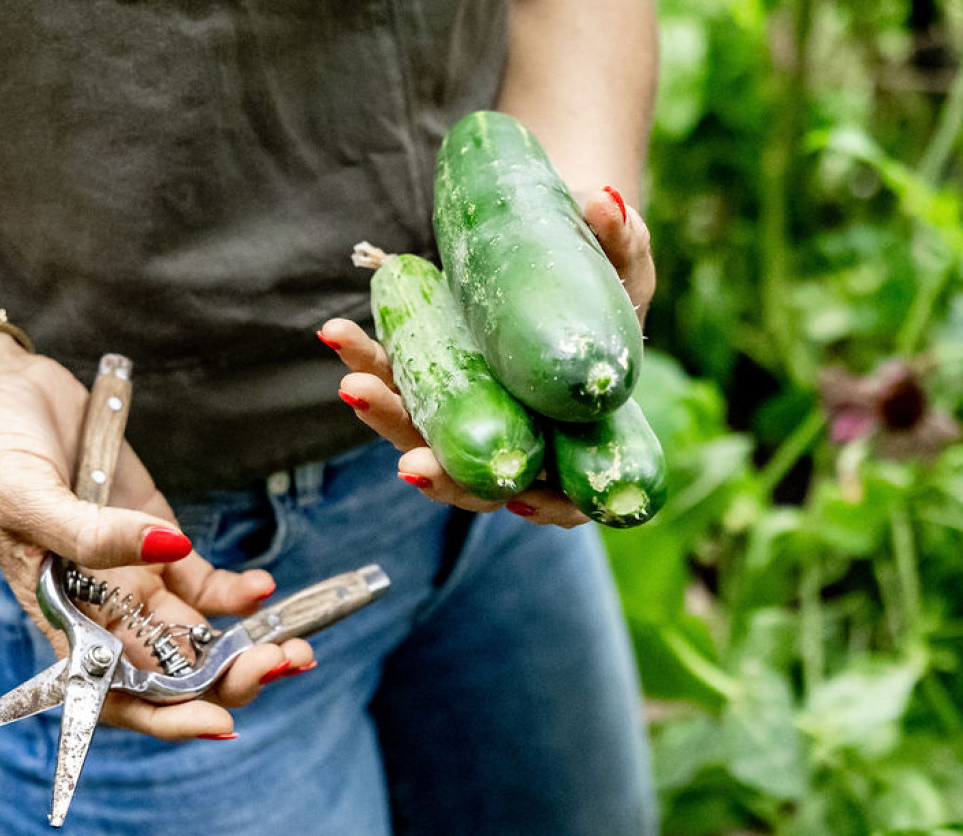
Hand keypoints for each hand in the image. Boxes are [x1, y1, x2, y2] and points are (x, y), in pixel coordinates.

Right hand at [0, 333, 311, 739]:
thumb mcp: (26, 495)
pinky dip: (237, 593)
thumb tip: (168, 551)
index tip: (220, 722)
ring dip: (249, 646)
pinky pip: (205, 583)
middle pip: (172, 672)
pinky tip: (263, 587)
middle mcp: (101, 610)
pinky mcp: (159, 539)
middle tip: (285, 662)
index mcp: (60, 618)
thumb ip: (91, 534)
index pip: (114, 692)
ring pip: (199, 636)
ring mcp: (134, 577)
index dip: (167, 716)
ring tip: (299, 642)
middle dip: (230, 680)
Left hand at [322, 186, 655, 527]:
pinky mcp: (433, 378)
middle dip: (439, 474)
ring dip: (383, 412)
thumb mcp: (624, 266)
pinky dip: (367, 362)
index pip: (565, 495)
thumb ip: (621, 241)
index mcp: (577, 435)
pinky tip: (339, 334)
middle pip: (475, 478)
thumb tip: (603, 202)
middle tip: (410, 462)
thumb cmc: (606, 277)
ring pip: (420, 435)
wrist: (556, 251)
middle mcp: (515, 436)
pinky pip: (396, 382)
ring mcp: (467, 411)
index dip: (544, 506)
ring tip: (353, 379)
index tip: (517, 498)